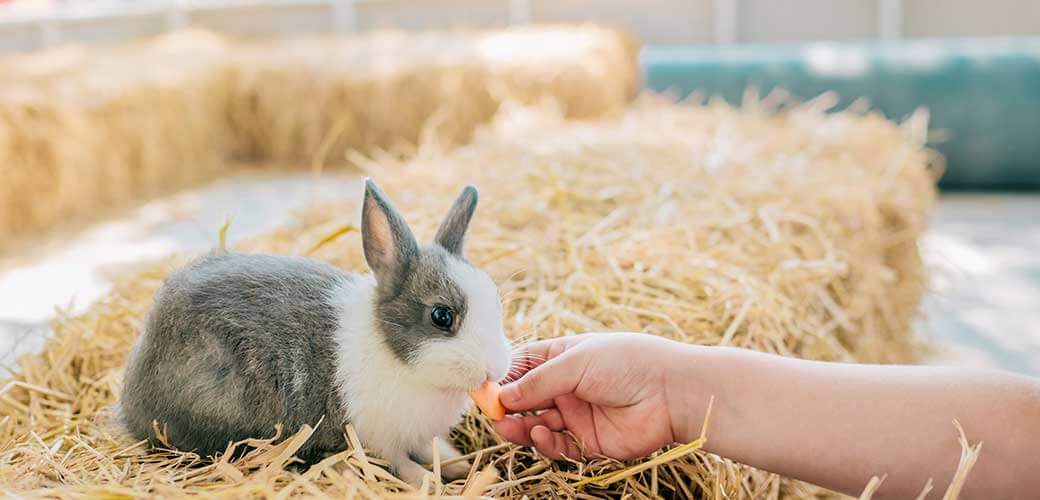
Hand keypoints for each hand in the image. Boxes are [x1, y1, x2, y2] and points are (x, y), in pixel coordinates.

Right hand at [494, 332, 696, 460]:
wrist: (672, 392)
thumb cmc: (628, 363)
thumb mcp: (577, 362)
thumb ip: (539, 381)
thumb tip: (503, 395)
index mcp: (562, 358)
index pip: (521, 367)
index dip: (502, 378)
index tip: (483, 388)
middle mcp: (566, 387)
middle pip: (524, 399)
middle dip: (506, 406)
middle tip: (492, 413)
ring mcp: (576, 414)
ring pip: (536, 424)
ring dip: (519, 426)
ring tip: (508, 426)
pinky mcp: (587, 441)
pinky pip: (557, 445)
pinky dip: (544, 442)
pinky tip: (540, 432)